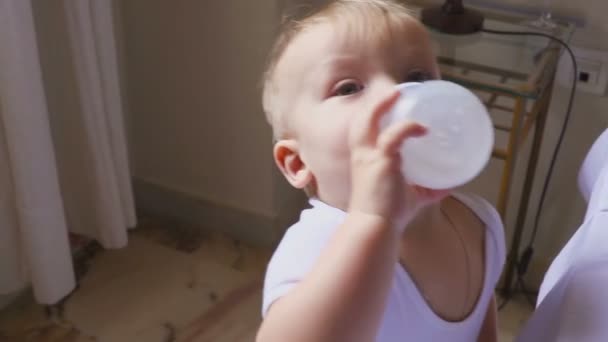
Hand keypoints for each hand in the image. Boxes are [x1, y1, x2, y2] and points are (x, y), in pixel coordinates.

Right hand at [348, 89, 447, 232]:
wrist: (374, 227)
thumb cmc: (388, 215)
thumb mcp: (411, 197)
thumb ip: (428, 189)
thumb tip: (451, 184)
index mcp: (365, 160)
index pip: (363, 132)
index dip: (374, 116)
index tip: (391, 106)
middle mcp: (362, 155)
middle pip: (361, 120)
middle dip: (375, 104)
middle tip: (396, 92)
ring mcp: (369, 157)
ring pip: (368, 120)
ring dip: (382, 104)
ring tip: (399, 93)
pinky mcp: (381, 161)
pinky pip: (394, 135)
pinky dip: (409, 128)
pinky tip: (423, 129)